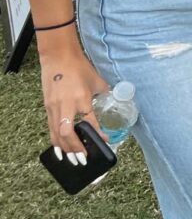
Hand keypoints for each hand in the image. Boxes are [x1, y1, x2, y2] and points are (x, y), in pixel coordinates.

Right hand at [39, 46, 108, 161]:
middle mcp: (66, 105)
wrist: (58, 57)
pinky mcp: (47, 107)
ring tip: (71, 160)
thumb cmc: (79, 68)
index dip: (97, 133)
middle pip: (67, 133)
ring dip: (64, 148)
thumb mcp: (97, 80)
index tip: (105, 141)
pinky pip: (50, 128)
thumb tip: (116, 100)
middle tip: (83, 159)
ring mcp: (54, 108)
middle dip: (75, 148)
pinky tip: (59, 149)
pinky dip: (55, 140)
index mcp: (81, 98)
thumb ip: (105, 93)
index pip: (90, 121)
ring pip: (56, 134)